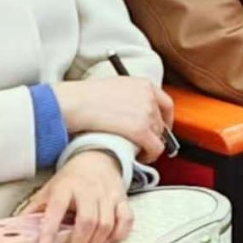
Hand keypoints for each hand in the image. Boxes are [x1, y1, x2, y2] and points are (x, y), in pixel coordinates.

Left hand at [22, 150, 131, 242]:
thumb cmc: (70, 180)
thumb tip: (18, 229)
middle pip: (87, 221)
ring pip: (106, 225)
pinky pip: (126, 220)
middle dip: (78, 242)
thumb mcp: (49, 189)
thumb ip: (35, 210)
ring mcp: (108, 194)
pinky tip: (106, 239)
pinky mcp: (122, 199)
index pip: (57, 208)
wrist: (96, 159)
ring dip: (95, 242)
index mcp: (66, 187)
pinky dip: (117, 235)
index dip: (50, 229)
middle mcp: (89, 190)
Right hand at [53, 77, 175, 162]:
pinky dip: (150, 156)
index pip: (166, 103)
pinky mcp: (141, 130)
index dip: (166, 119)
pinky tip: (139, 158)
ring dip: (149, 146)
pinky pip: (155, 148)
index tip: (162, 128)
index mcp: (143, 84)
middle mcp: (149, 97)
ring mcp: (147, 113)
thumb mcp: (116, 87)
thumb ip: (131, 97)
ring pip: (159, 137)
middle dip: (155, 135)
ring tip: (137, 151)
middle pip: (162, 122)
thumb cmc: (85, 97)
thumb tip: (135, 112)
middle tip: (144, 144)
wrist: (76, 104)